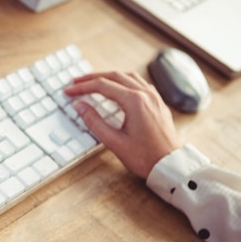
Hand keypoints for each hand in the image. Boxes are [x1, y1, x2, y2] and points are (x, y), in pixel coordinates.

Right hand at [65, 71, 180, 178]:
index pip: (102, 86)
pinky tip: (117, 88)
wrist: (170, 165)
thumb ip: (94, 121)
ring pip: (128, 76)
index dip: (83, 87)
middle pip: (114, 76)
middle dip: (92, 78)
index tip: (69, 91)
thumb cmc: (145, 157)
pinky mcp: (158, 103)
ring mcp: (154, 97)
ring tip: (93, 82)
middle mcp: (146, 94)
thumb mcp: (114, 141)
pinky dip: (123, 81)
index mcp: (135, 101)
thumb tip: (79, 106)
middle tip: (76, 83)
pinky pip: (139, 83)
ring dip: (108, 77)